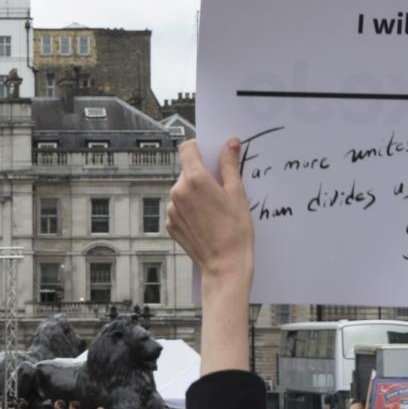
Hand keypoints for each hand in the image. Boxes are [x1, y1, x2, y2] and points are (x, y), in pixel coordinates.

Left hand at [167, 138, 252, 287]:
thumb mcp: (237, 193)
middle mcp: (177, 192)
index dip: (199, 147)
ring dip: (196, 192)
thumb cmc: (235, 231)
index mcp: (195, 179)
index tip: (211, 153)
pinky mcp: (170, 224)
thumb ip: (230, 165)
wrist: (225, 265)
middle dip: (202, 174)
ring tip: (215, 209)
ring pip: (183, 190)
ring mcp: (171, 209)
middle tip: (221, 187)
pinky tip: (206, 220)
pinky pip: (179, 207)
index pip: (187, 148)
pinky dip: (190, 209)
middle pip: (187, 170)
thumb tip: (230, 144)